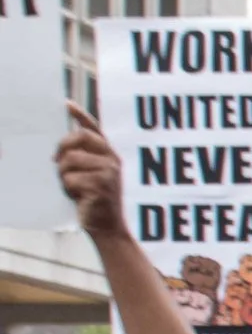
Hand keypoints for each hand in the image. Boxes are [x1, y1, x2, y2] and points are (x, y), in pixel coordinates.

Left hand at [55, 105, 126, 238]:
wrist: (109, 229)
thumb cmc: (96, 202)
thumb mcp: (92, 176)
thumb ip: (83, 158)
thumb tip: (61, 149)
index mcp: (110, 155)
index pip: (94, 129)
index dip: (80, 115)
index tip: (66, 104)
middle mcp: (112, 160)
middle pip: (78, 138)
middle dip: (62, 149)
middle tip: (57, 163)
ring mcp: (108, 173)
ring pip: (70, 160)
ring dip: (64, 175)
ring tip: (73, 188)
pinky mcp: (100, 186)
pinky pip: (70, 179)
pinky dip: (68, 189)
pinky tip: (78, 197)